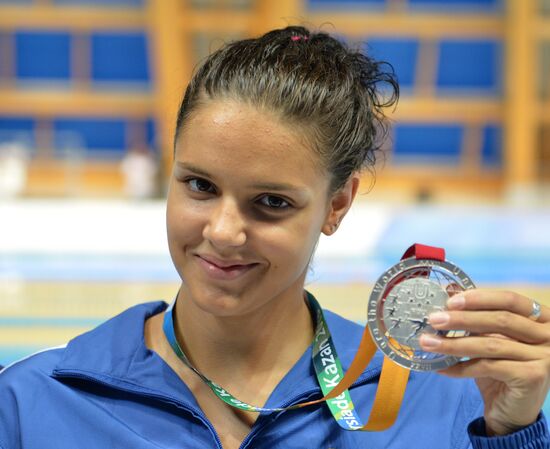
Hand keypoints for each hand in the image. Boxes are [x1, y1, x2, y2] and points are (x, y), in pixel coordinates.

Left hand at [419, 289, 549, 435]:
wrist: (511, 410)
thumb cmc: (500, 367)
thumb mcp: (488, 337)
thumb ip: (476, 315)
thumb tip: (450, 289)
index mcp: (541, 318)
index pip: (510, 300)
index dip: (480, 298)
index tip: (451, 300)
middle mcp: (547, 335)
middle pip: (500, 320)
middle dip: (462, 319)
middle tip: (434, 320)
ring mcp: (543, 357)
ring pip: (490, 345)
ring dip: (454, 344)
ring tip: (428, 342)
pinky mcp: (531, 376)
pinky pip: (488, 367)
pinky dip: (460, 367)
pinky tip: (441, 367)